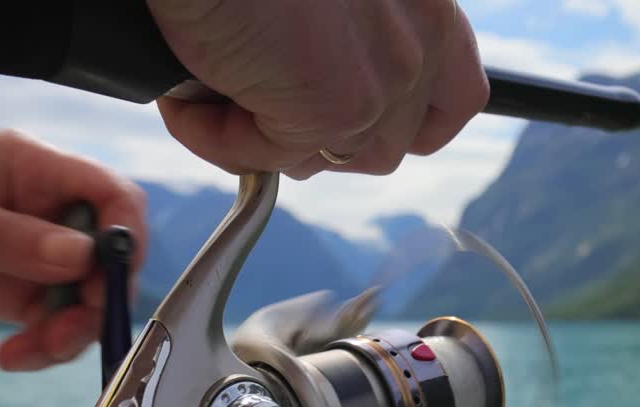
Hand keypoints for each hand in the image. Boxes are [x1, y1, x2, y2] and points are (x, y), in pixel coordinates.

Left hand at [0, 105, 146, 371]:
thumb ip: (9, 237)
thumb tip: (82, 257)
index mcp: (34, 169)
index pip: (112, 196)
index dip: (127, 237)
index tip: (109, 282)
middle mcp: (46, 210)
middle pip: (108, 258)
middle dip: (96, 304)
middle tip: (59, 337)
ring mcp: (33, 250)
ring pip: (83, 299)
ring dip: (69, 334)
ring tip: (26, 354)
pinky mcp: (15, 285)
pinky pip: (49, 321)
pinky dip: (41, 346)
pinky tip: (8, 357)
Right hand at [146, 0, 488, 179]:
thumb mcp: (324, 1)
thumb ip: (342, 43)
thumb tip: (288, 108)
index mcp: (429, 4)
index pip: (454, 95)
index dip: (405, 121)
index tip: (360, 123)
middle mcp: (424, 39)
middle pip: (388, 144)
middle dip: (323, 140)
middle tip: (262, 106)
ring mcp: (387, 80)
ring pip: (332, 158)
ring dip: (270, 139)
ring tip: (216, 92)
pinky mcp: (338, 110)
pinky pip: (269, 157)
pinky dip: (216, 137)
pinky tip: (185, 99)